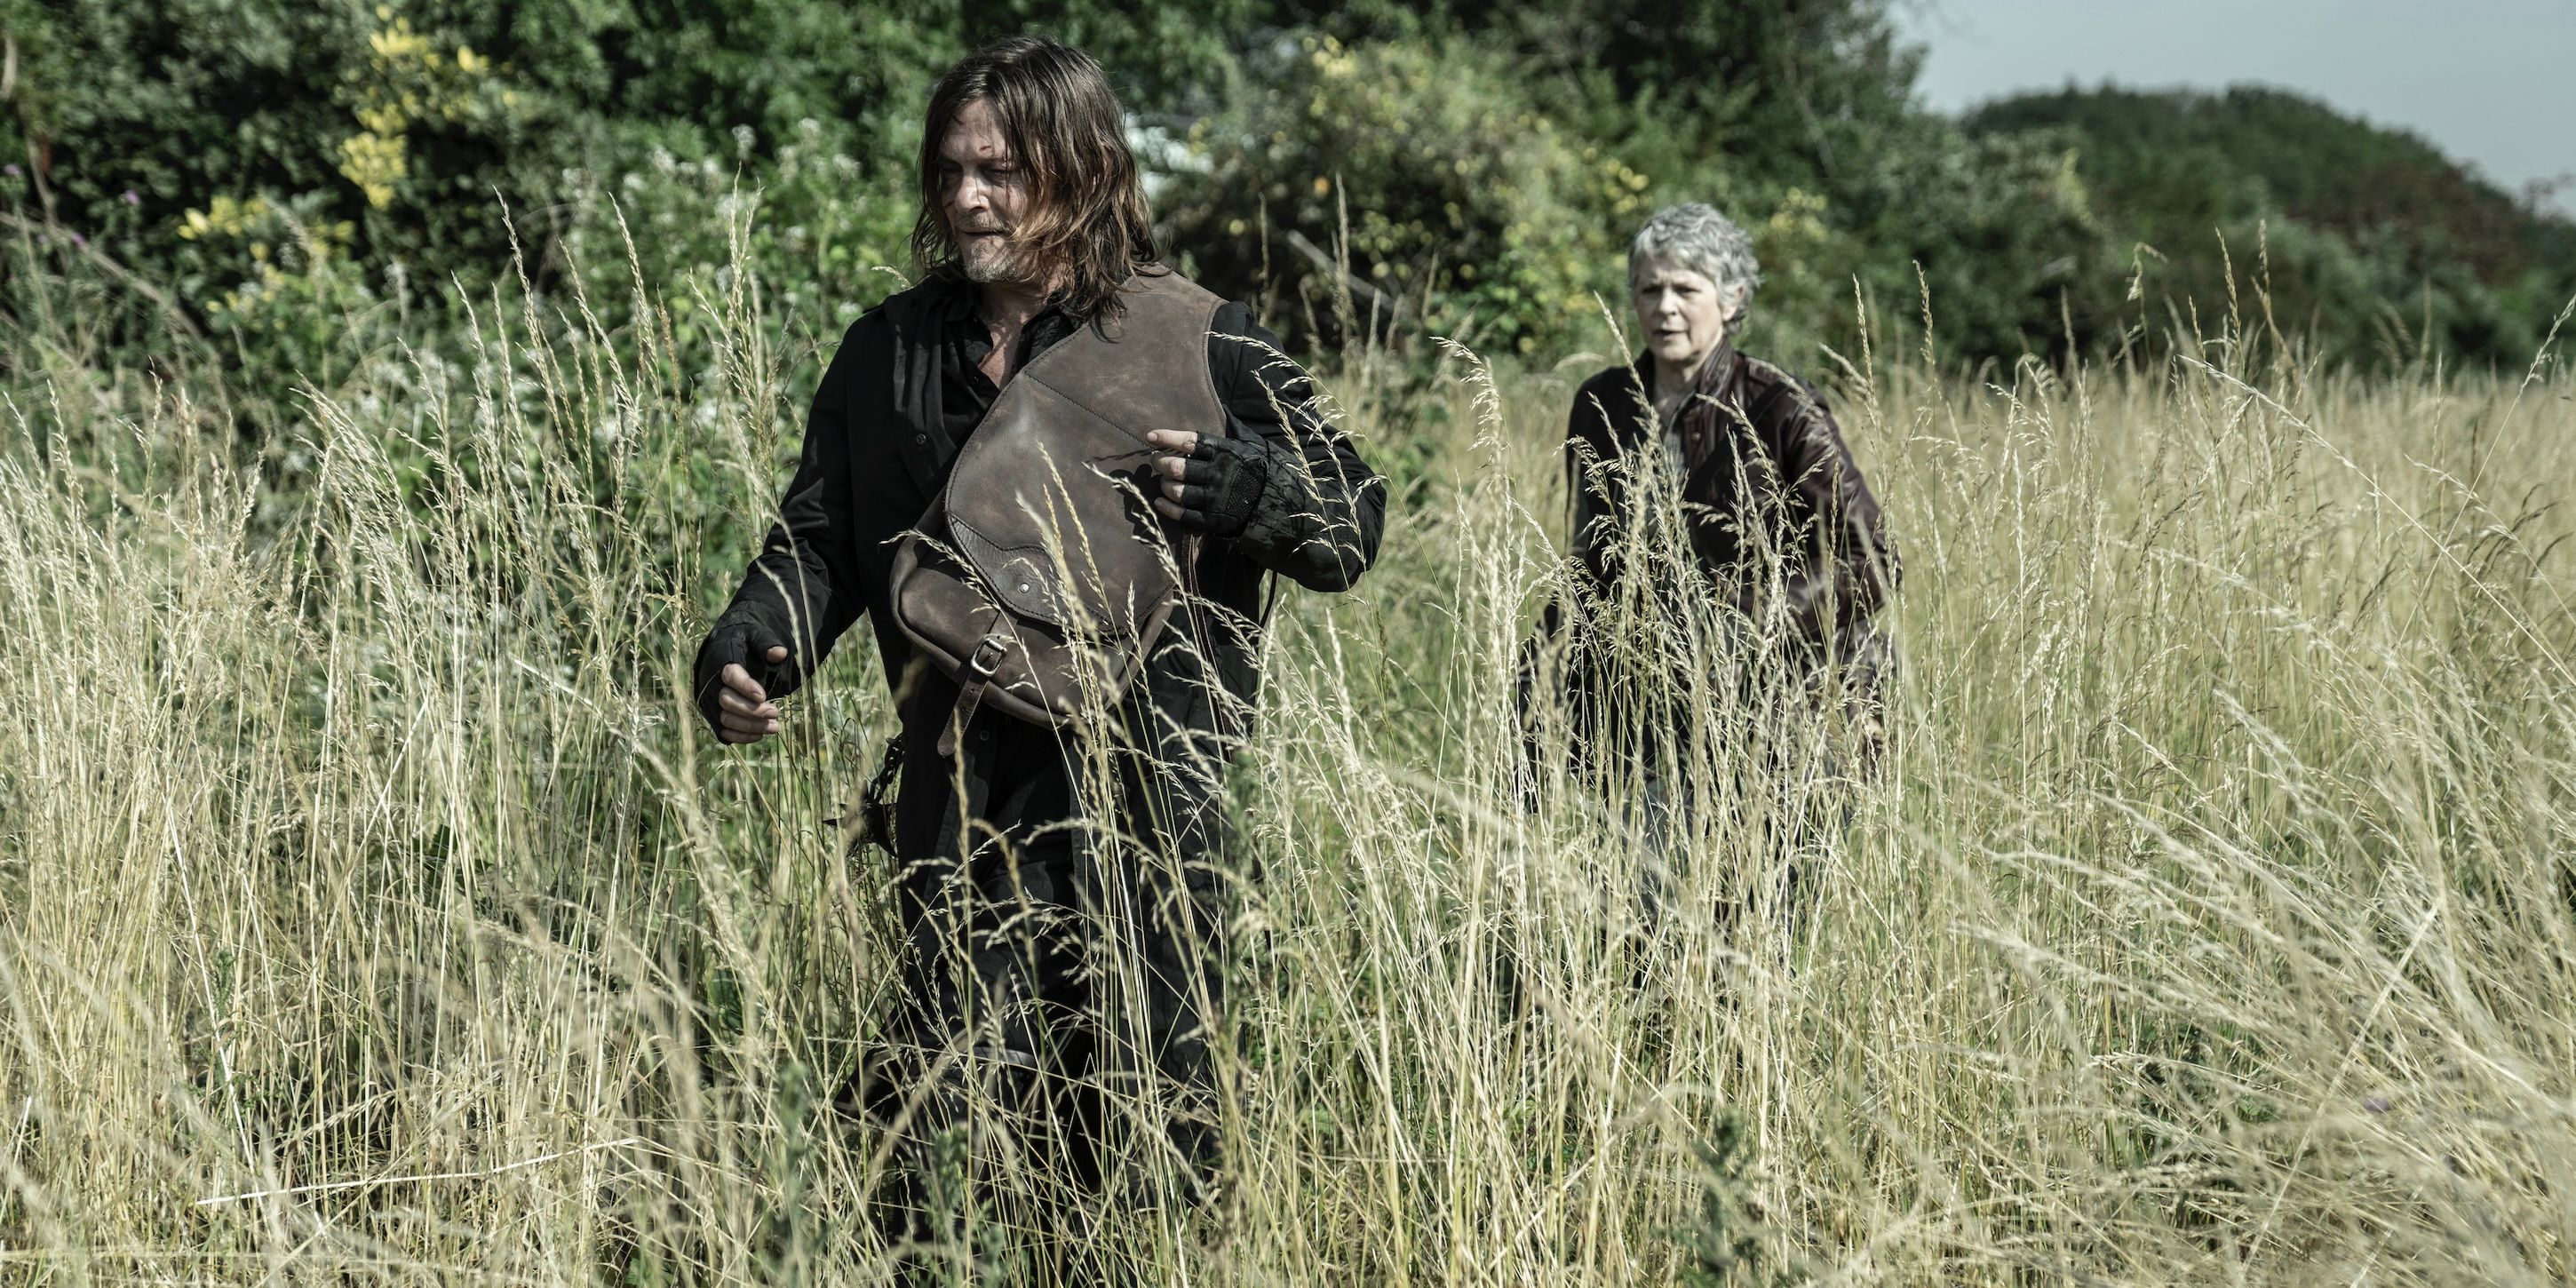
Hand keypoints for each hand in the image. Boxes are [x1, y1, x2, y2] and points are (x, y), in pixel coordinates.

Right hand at [696, 619, 793, 744]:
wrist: (727, 647)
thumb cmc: (744, 641)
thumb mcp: (755, 634)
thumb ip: (766, 643)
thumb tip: (780, 653)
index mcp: (721, 660)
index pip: (730, 675)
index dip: (745, 686)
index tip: (763, 695)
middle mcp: (710, 682)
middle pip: (727, 701)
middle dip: (751, 710)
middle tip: (775, 712)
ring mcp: (710, 700)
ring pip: (725, 719)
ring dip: (749, 726)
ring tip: (774, 726)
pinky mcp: (713, 714)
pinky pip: (722, 730)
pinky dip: (740, 736)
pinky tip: (760, 735)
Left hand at [1145, 429, 1268, 537]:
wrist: (1279, 503)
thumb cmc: (1262, 469)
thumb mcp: (1252, 444)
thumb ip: (1234, 428)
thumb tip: (1222, 407)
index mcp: (1225, 452)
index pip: (1189, 442)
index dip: (1167, 437)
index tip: (1150, 436)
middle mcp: (1217, 474)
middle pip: (1176, 467)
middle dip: (1159, 462)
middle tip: (1155, 460)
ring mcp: (1215, 498)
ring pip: (1176, 490)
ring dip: (1164, 485)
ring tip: (1163, 481)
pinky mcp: (1213, 519)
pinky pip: (1183, 514)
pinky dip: (1167, 508)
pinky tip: (1160, 502)